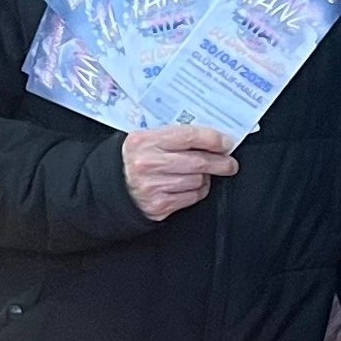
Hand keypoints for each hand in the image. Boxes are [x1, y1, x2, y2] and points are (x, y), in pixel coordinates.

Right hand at [121, 125, 238, 220]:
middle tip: (230, 163)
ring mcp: (153, 186)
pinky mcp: (159, 205)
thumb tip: (210, 136)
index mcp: (145, 141)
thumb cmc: (134, 160)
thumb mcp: (145, 139)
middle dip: (221, 162)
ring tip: (203, 172)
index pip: (189, 136)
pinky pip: (191, 197)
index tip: (227, 143)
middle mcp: (148, 164)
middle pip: (198, 162)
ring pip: (197, 180)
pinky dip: (197, 191)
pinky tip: (191, 185)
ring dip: (206, 177)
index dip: (213, 140)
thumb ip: (173, 135)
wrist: (110, 188)